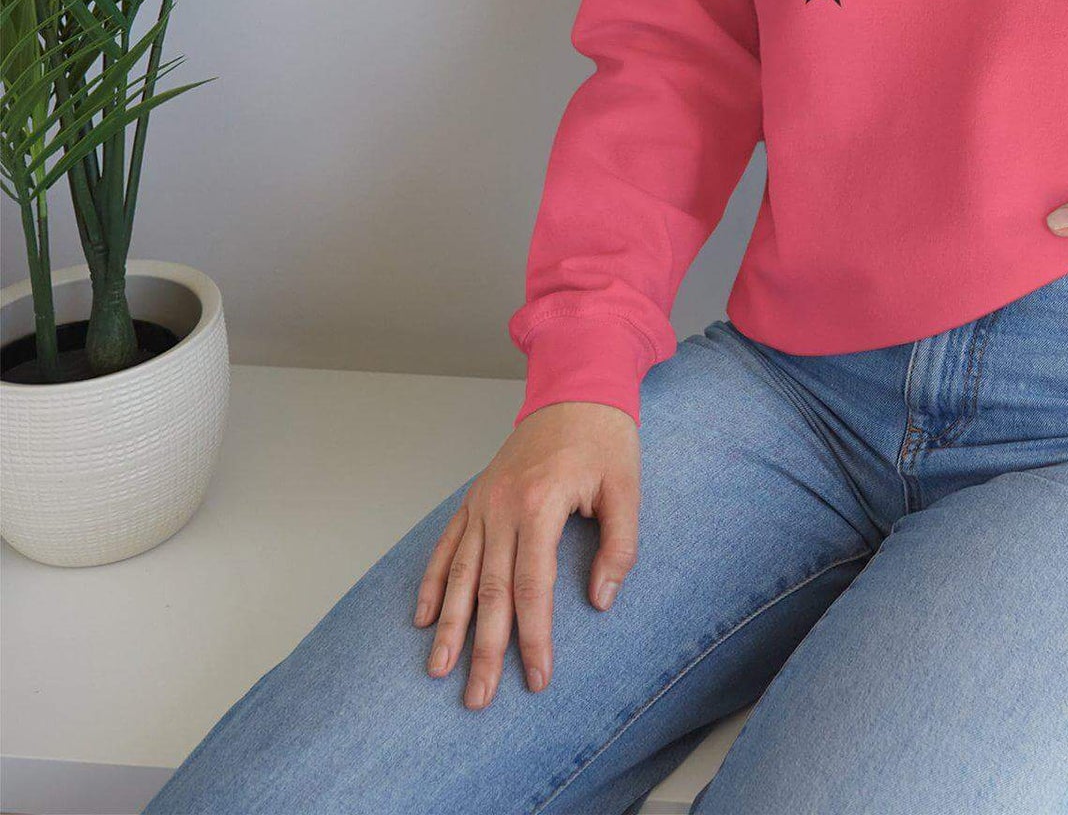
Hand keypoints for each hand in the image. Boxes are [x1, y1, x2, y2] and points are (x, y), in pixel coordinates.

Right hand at [415, 401, 638, 708]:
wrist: (577, 387)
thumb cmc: (605, 438)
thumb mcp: (627, 488)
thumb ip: (619, 546)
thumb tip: (600, 601)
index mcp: (541, 504)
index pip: (533, 587)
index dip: (534, 637)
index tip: (536, 678)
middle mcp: (503, 506)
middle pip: (489, 590)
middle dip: (483, 648)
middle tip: (478, 698)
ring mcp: (484, 501)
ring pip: (459, 573)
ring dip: (449, 625)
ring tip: (438, 670)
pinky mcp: (476, 497)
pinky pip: (447, 544)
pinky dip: (432, 581)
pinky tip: (424, 617)